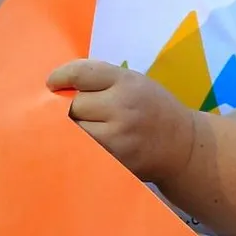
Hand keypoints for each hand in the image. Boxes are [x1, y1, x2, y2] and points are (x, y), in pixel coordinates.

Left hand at [48, 60, 194, 183]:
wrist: (182, 146)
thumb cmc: (153, 109)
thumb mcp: (135, 82)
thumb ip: (101, 80)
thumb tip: (57, 88)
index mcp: (127, 82)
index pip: (80, 74)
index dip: (60, 78)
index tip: (52, 85)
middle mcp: (122, 108)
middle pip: (73, 105)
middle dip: (72, 108)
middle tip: (80, 112)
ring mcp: (118, 138)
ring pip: (74, 131)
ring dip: (74, 130)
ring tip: (86, 129)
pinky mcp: (115, 161)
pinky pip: (83, 152)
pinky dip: (81, 147)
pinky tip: (88, 145)